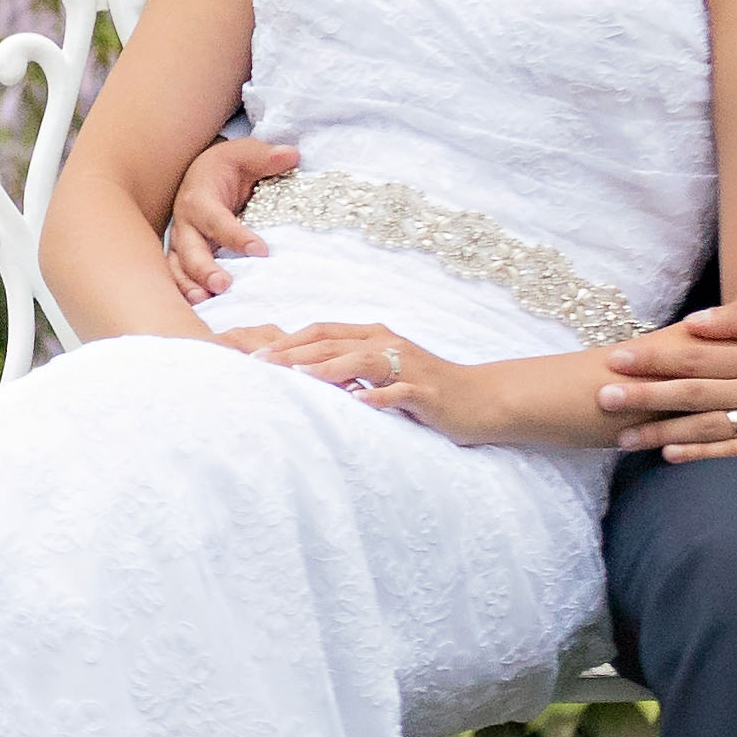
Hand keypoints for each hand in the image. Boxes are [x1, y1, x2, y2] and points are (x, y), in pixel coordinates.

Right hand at [161, 133, 295, 304]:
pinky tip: (202, 305)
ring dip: (190, 285)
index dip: (236, 235)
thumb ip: (266, 156)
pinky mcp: (183, 256)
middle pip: (188, 249)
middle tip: (224, 285)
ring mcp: (182, 242)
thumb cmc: (225, 166)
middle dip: (203, 268)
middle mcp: (185, 223)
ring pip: (178, 267)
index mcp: (199, 198)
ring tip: (207, 299)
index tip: (262, 250)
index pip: (216, 220)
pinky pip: (178, 277)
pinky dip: (185, 292)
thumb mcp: (245, 154)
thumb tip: (292, 155)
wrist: (201, 172)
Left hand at [234, 317, 509, 443]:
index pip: (321, 332)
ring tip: (298, 377)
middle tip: (259, 364)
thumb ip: (350, 369)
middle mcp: (388, 344)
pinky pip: (399, 391)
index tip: (252, 355)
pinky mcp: (426, 392)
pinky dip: (378, 396)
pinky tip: (359, 403)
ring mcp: (408, 366)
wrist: (483, 399)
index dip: (287, 341)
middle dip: (294, 352)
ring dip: (329, 368)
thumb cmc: (426, 388)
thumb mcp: (385, 372)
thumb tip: (304, 375)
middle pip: (333, 342)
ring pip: (362, 360)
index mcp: (374, 337)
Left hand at [597, 307, 736, 462]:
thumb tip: (692, 321)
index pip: (696, 355)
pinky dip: (702, 455)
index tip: (616, 359)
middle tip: (602, 399)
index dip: (654, 358)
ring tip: (623, 437)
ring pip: (707, 427)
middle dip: (644, 396)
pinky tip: (670, 457)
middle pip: (692, 391)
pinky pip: (736, 454)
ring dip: (663, 431)